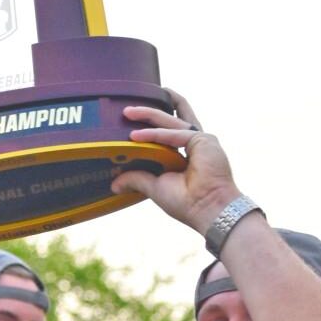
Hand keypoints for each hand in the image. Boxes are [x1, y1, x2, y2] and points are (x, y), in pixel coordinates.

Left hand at [111, 91, 241, 231]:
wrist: (206, 210)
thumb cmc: (186, 203)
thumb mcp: (154, 187)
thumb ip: (136, 180)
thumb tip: (114, 185)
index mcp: (183, 153)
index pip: (167, 131)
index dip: (151, 124)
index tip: (129, 121)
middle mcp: (192, 143)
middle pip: (170, 118)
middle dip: (148, 111)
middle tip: (126, 110)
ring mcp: (199, 139)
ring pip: (170, 121)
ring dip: (148, 114)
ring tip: (127, 112)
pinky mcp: (202, 139)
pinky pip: (173, 134)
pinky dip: (154, 135)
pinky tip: (135, 136)